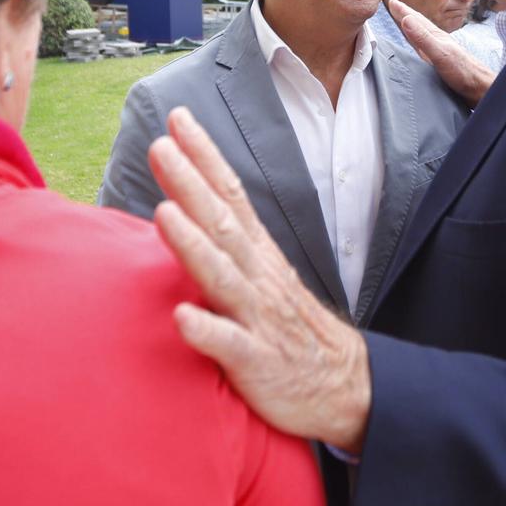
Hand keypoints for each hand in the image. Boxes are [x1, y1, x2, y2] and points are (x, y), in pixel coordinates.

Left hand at [148, 107, 372, 451]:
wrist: (343, 387)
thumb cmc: (288, 329)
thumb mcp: (262, 277)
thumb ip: (225, 244)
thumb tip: (180, 203)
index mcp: (257, 255)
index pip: (231, 194)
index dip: (205, 157)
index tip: (178, 118)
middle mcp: (257, 277)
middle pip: (223, 223)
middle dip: (192, 183)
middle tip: (162, 145)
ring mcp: (258, 317)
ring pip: (223, 276)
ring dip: (193, 244)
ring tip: (164, 213)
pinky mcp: (257, 362)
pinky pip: (231, 346)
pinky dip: (207, 330)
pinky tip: (182, 318)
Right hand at [388, 0, 495, 105]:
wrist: (479, 88)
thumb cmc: (462, 71)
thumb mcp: (439, 53)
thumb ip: (423, 37)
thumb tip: (406, 19)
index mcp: (435, 36)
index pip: (415, 19)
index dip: (403, 10)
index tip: (392, 1)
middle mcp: (437, 41)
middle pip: (418, 24)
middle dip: (405, 14)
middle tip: (394, 5)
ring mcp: (438, 51)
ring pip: (420, 35)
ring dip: (410, 27)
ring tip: (403, 21)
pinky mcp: (439, 63)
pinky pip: (422, 47)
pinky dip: (416, 42)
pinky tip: (417, 46)